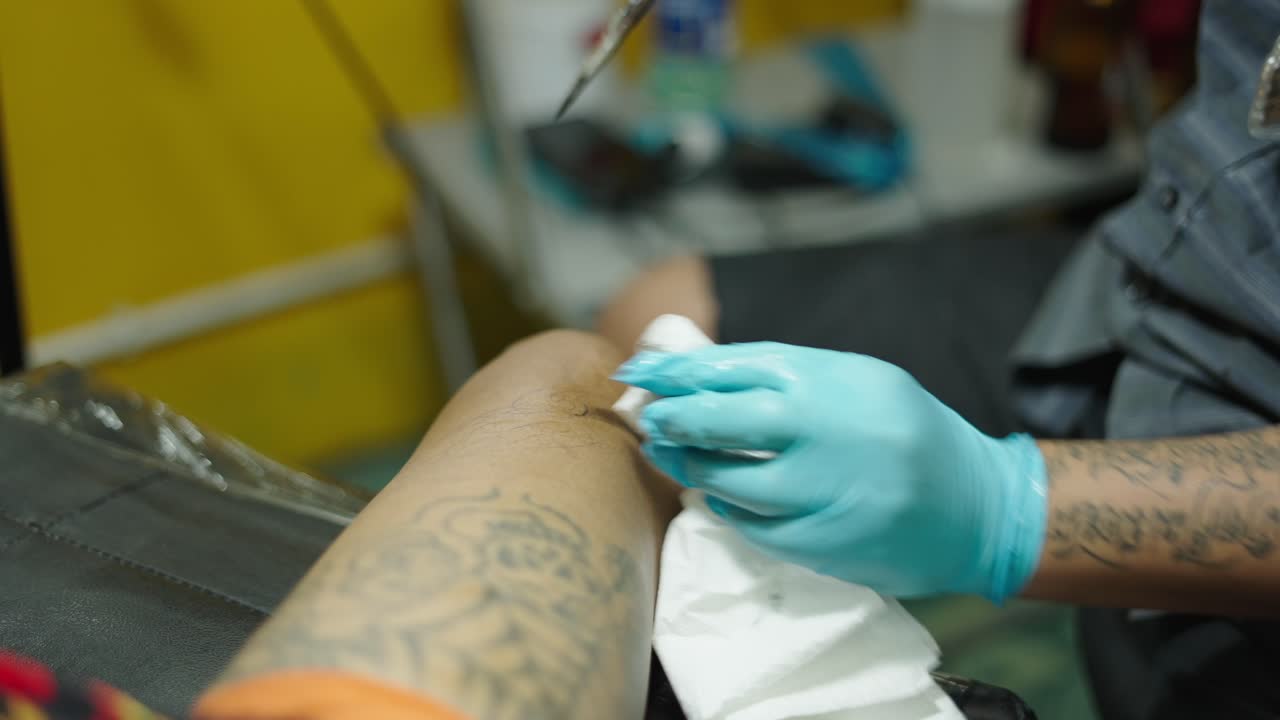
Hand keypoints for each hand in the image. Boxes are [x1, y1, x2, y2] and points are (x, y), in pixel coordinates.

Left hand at [613, 342, 1047, 601]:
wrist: (979, 507)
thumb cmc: (906, 432)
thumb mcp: (856, 380)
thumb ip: (786, 375)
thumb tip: (699, 373)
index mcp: (831, 379)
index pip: (734, 366)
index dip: (678, 370)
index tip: (641, 372)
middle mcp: (824, 430)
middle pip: (719, 420)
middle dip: (673, 418)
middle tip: (649, 417)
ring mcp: (823, 491)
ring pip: (726, 480)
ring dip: (688, 467)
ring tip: (670, 455)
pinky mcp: (821, 543)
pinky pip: (751, 526)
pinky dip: (727, 508)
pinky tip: (717, 495)